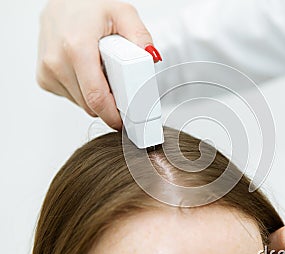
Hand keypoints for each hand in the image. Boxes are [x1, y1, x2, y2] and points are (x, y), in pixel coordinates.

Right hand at [37, 0, 160, 128]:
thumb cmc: (88, 4)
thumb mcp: (123, 13)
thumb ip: (141, 37)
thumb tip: (151, 60)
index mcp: (76, 48)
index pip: (97, 98)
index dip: (114, 115)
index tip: (126, 121)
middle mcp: (56, 62)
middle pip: (90, 104)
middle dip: (110, 103)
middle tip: (120, 84)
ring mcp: (47, 71)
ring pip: (81, 103)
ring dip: (96, 96)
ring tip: (101, 69)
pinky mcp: (44, 77)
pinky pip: (71, 96)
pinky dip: (83, 90)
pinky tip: (87, 70)